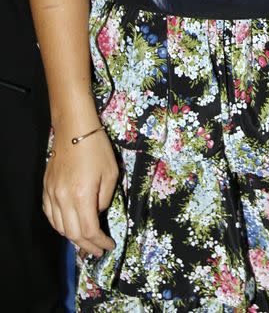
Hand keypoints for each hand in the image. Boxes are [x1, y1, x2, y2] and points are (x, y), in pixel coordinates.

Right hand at [43, 127, 118, 257]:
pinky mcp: (46, 189)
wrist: (74, 128)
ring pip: (59, 227)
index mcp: (82, 195)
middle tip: (98, 250)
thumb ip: (105, 199)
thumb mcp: (111, 173)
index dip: (99, 242)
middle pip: (72, 234)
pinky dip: (60, 226)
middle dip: (87, 246)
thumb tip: (98, 212)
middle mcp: (63, 199)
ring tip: (85, 243)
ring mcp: (51, 194)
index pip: (89, 230)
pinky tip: (69, 227)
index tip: (109, 246)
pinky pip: (50, 215)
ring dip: (72, 239)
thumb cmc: (97, 148)